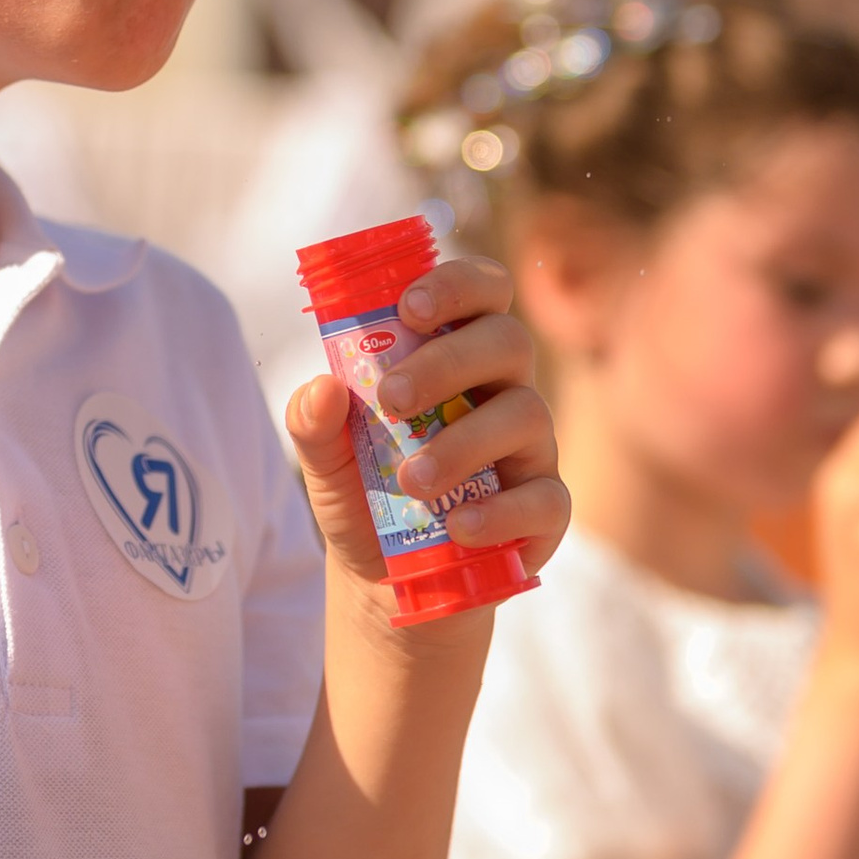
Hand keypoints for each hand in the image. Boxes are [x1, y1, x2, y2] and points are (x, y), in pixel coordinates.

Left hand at [286, 252, 568, 642]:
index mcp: (457, 354)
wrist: (383, 574)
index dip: (456, 284)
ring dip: (463, 443)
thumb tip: (320, 390)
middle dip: (449, 362)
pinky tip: (457, 526)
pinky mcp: (544, 509)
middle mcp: (503, 388)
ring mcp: (531, 447)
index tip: (410, 306)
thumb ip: (312, 420)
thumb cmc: (365, 490)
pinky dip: (502, 512)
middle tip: (392, 398)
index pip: (483, 291)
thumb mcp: (325, 457)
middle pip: (508, 341)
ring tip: (410, 482)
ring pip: (525, 414)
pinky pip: (545, 498)